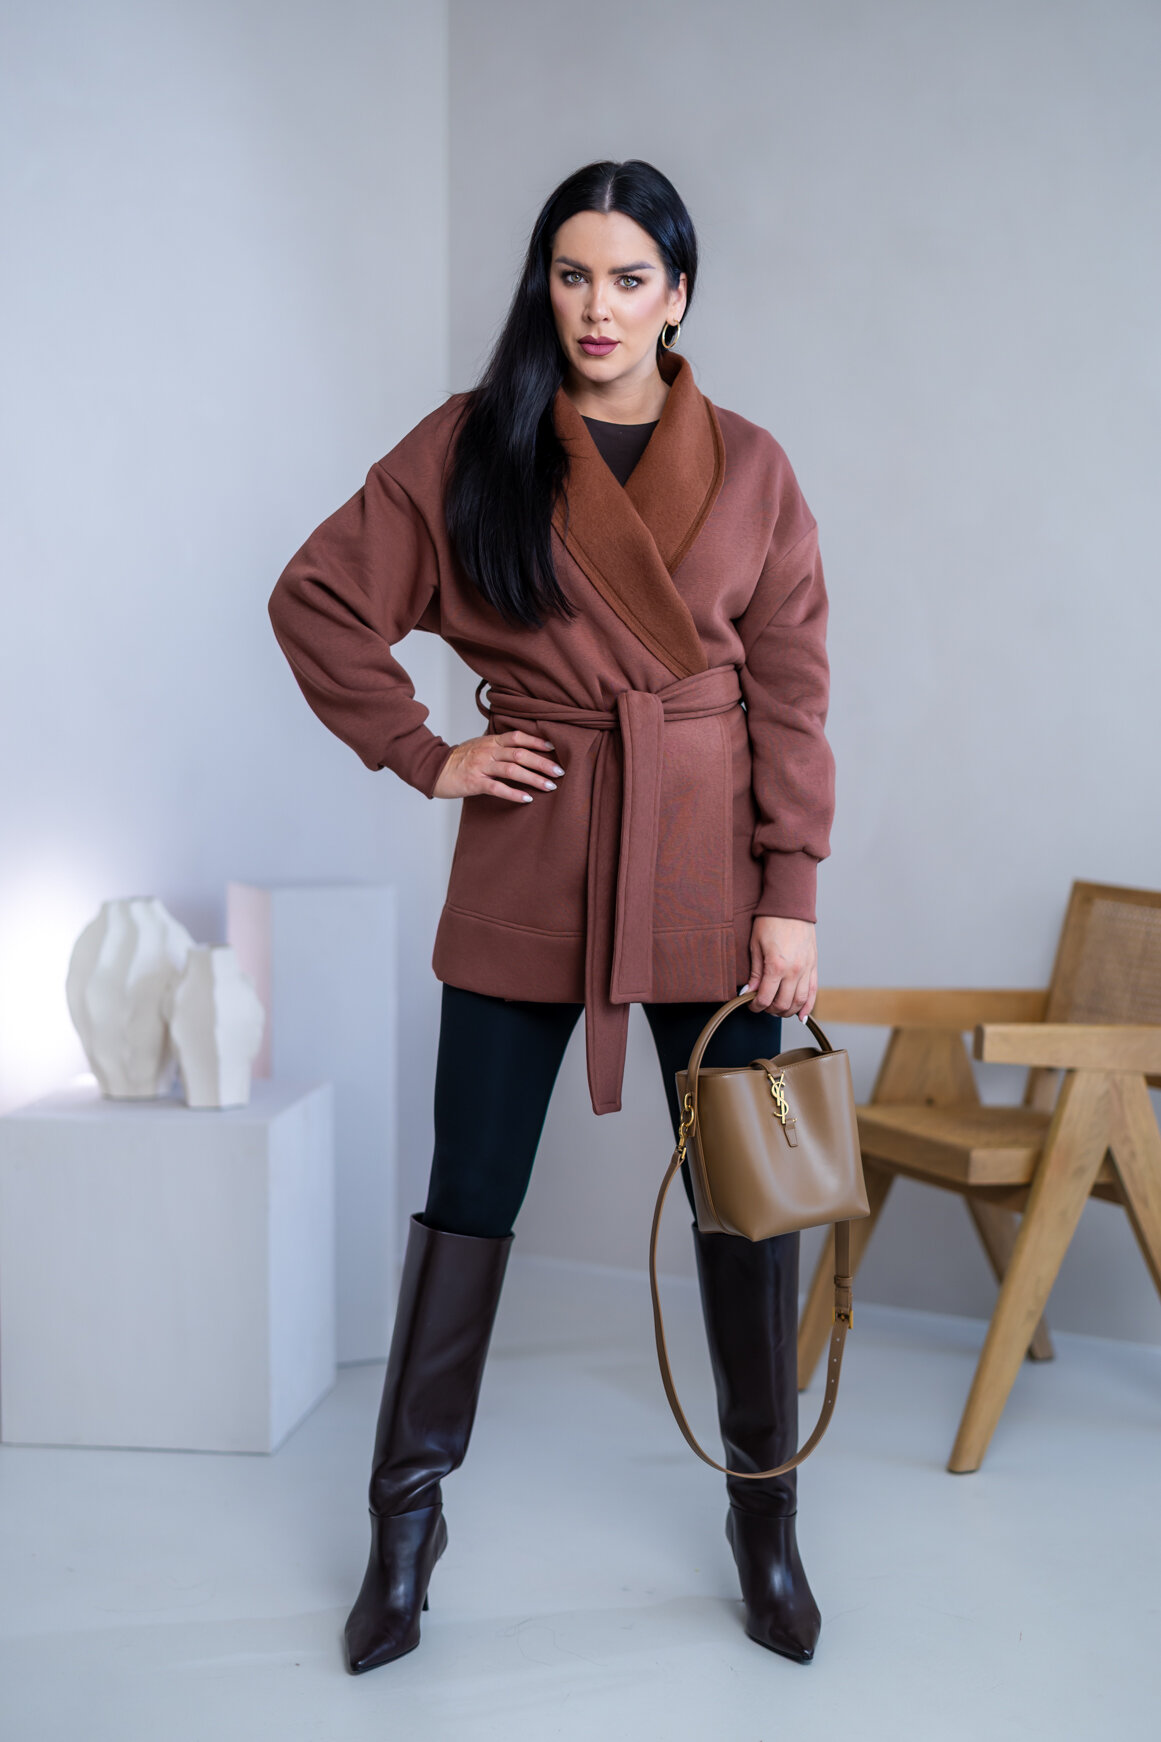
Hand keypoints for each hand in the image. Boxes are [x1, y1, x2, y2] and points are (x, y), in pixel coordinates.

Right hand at [432, 730, 563, 801]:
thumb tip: (523, 749)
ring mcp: (481, 767)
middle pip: (520, 754)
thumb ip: (499, 746)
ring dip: (534, 778)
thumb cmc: (459, 760)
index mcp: (490, 741)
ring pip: (512, 770)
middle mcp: (488, 751)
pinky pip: (497, 788)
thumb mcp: (480, 746)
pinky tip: (527, 798)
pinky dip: (514, 793)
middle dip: (542, 763)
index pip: (517, 737)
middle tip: (559, 771)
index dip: (536, 741)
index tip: (553, 748)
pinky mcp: (475, 783)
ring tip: (549, 786)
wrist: (434, 769)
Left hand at [742, 916, 817, 1021]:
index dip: (755, 1006)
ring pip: (799, 1001)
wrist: (791, 906)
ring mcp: (807, 969)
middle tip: (762, 1006)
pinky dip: (808, 1006)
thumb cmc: (770, 922)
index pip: (765, 997)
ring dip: (787, 1011)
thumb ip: (754, 973)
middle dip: (770, 1010)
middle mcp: (794, 971)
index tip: (750, 1004)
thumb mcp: (755, 946)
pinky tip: (801, 1015)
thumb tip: (748, 992)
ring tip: (777, 1009)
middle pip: (783, 1004)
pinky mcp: (814, 966)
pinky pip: (813, 992)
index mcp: (776, 966)